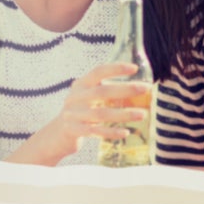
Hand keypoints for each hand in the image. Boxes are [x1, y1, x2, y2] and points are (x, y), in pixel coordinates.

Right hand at [8, 63, 150, 165]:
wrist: (58, 134)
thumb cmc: (81, 111)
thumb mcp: (87, 96)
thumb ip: (105, 90)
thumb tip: (138, 88)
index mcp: (81, 84)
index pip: (98, 71)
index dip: (116, 68)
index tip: (134, 68)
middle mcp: (76, 97)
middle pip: (102, 92)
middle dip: (125, 89)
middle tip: (145, 88)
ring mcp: (73, 114)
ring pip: (101, 114)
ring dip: (123, 114)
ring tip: (142, 114)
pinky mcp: (74, 130)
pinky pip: (96, 132)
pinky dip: (111, 132)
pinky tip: (126, 132)